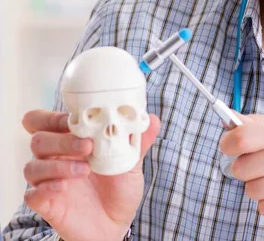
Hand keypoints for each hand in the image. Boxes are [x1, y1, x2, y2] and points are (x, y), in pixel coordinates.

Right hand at [22, 109, 159, 240]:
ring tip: (86, 170)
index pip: (46, 120)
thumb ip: (138, 140)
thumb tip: (153, 119)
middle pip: (39, 139)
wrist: (117, 224)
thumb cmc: (119, 188)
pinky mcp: (46, 204)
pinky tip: (64, 188)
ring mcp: (49, 181)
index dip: (53, 116)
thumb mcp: (131, 162)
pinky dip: (46, 188)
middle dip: (62, 139)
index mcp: (72, 141)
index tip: (74, 119)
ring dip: (58, 164)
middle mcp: (56, 158)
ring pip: (34, 165)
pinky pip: (32, 194)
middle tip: (88, 146)